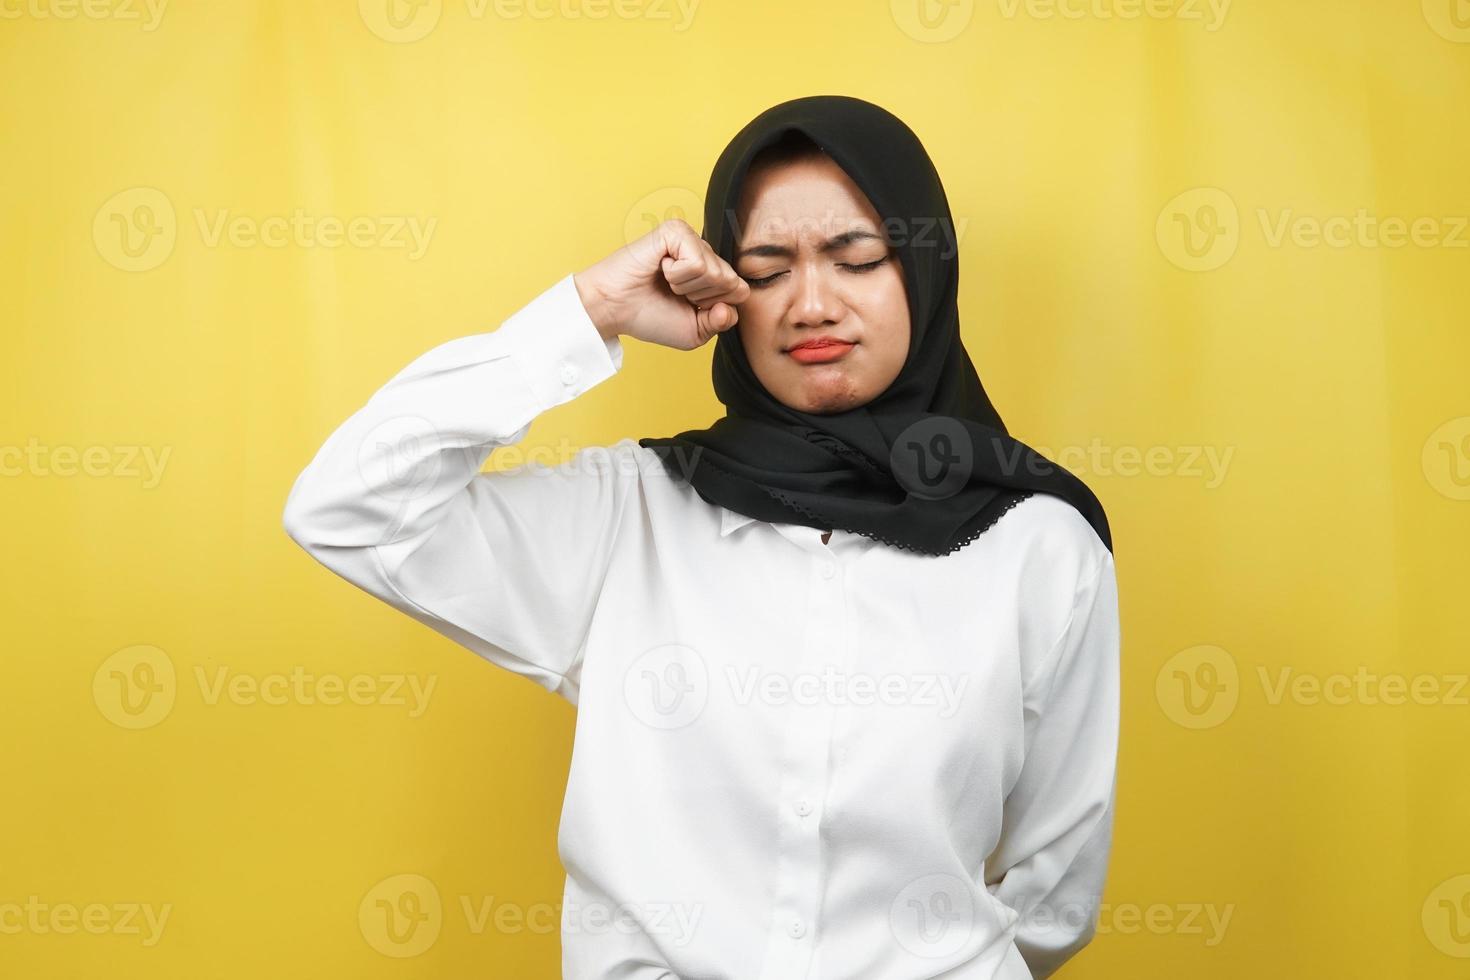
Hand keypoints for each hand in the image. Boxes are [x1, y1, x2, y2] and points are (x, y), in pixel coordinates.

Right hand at [573, 219, 750, 350]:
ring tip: (666, 281)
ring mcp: (692, 240)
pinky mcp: (677, 231)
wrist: (614, 309)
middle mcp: (705, 254)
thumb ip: (721, 322)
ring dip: (687, 287)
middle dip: (703, 299)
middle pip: (733, 283)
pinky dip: (677, 276)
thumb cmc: (649, 317)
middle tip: (675, 294)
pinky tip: (661, 268)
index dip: (716, 309)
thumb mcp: (695, 332)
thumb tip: (729, 306)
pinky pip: (697, 263)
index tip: (689, 307)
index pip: (741, 293)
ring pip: (716, 273)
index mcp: (712, 275)